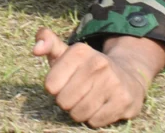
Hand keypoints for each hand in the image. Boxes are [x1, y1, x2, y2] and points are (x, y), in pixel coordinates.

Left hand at [33, 30, 157, 127]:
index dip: (55, 89)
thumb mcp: (66, 52)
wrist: (128, 75)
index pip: (50, 85)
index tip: (65, 83)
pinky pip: (95, 121)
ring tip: (88, 101)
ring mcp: (113, 82)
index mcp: (79, 51)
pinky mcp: (124, 100)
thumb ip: (47, 43)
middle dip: (67, 102)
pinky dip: (94, 119)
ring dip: (79, 112)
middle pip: (64, 101)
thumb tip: (36, 49)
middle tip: (77, 94)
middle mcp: (98, 63)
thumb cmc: (87, 67)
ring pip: (79, 113)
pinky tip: (101, 107)